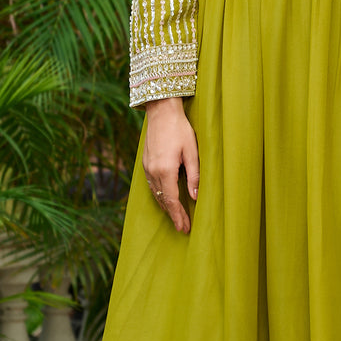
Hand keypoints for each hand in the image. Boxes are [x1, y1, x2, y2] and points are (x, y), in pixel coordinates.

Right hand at [142, 96, 198, 233]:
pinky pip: (151, 185)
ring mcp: (147, 167)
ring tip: (176, 217)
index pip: (172, 200)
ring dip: (166, 207)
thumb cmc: (180, 129)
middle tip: (183, 228)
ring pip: (155, 194)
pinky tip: (165, 199)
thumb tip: (195, 196)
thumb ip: (194, 175)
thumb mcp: (192, 151)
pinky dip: (159, 196)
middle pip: (162, 200)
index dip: (178, 215)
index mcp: (165, 170)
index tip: (184, 228)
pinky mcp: (145, 163)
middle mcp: (152, 171)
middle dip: (173, 215)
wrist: (161, 111)